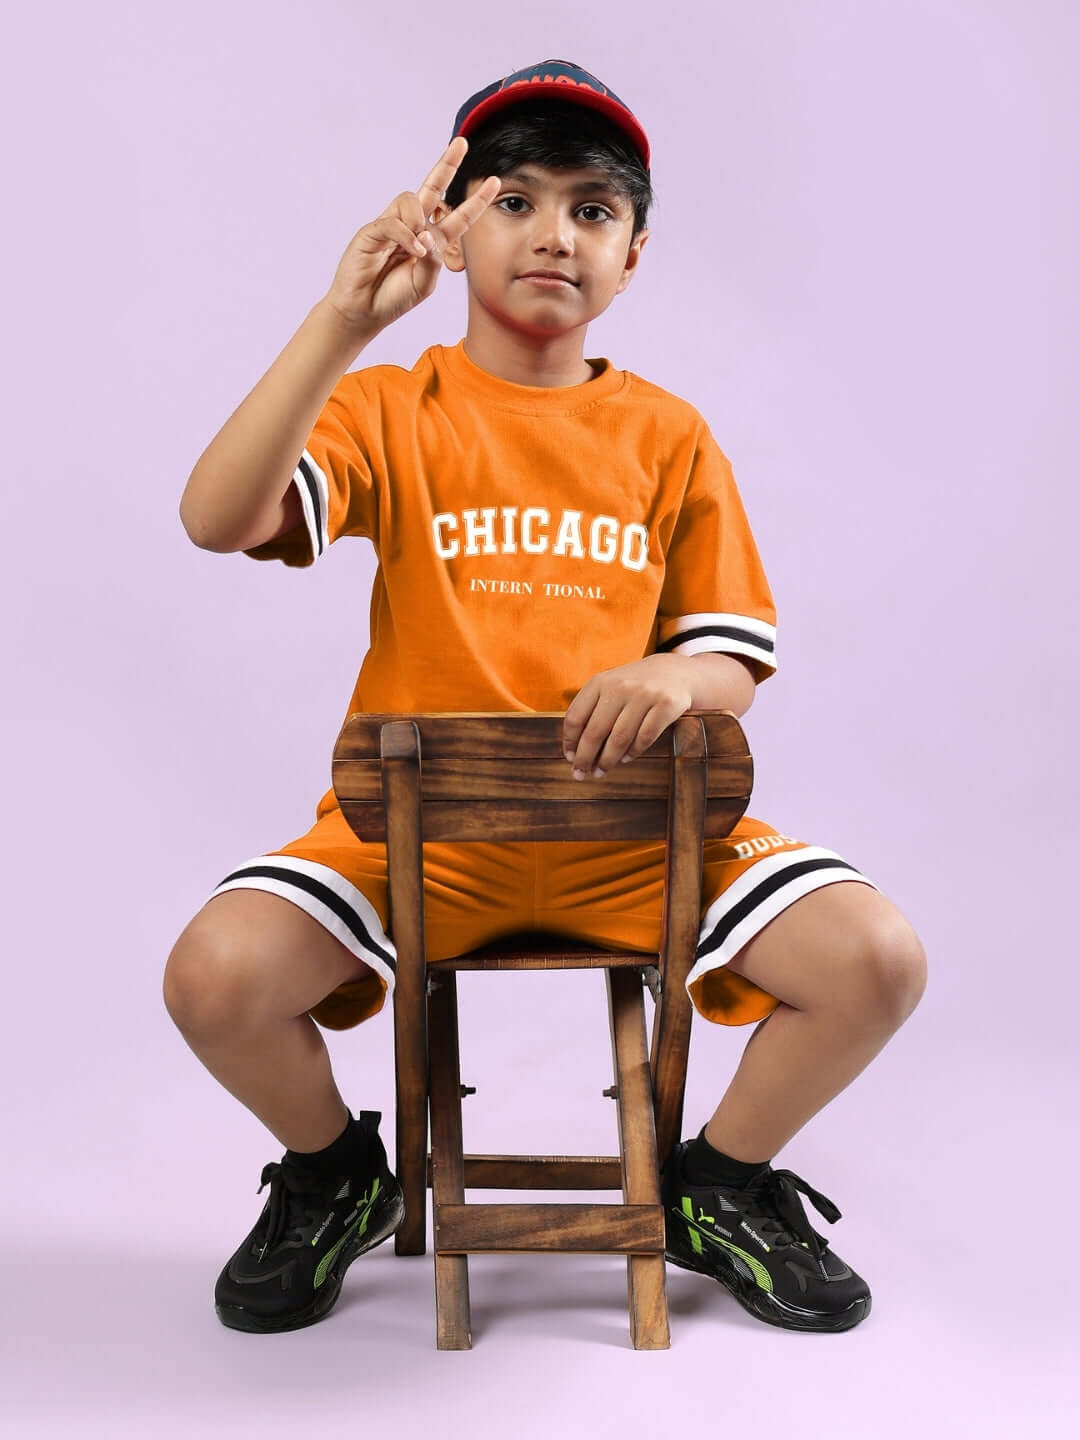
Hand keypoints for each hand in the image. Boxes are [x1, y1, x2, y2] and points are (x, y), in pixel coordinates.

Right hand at [323, 137, 499, 334]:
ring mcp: (391, 226)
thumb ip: (434, 260)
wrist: (363, 312)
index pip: (456, 216)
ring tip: (418, 249)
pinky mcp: (371, 231)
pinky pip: (393, 222)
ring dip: (419, 222)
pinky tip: (412, 250)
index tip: (494, 182)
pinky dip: (406, 236)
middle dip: (447, 164)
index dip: (475, 201)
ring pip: (411, 201)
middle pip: (432, 188)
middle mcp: (412, 227)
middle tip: (462, 142)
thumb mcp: (425, 283)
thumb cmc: (393, 298)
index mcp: (431, 241)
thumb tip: (427, 233)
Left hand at [562, 656, 694, 778]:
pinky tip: (625, 759)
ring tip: (601, 771)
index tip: (569, 758)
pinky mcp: (666, 704)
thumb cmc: (634, 688)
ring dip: (607, 760)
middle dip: (585, 758)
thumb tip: (575, 751)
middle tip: (581, 773)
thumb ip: (592, 711)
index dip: (570, 742)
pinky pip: (644, 737)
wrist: (675, 672)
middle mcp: (620, 686)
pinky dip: (633, 752)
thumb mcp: (610, 688)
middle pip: (595, 732)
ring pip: (619, 738)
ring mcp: (644, 694)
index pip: (576, 717)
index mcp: (600, 682)